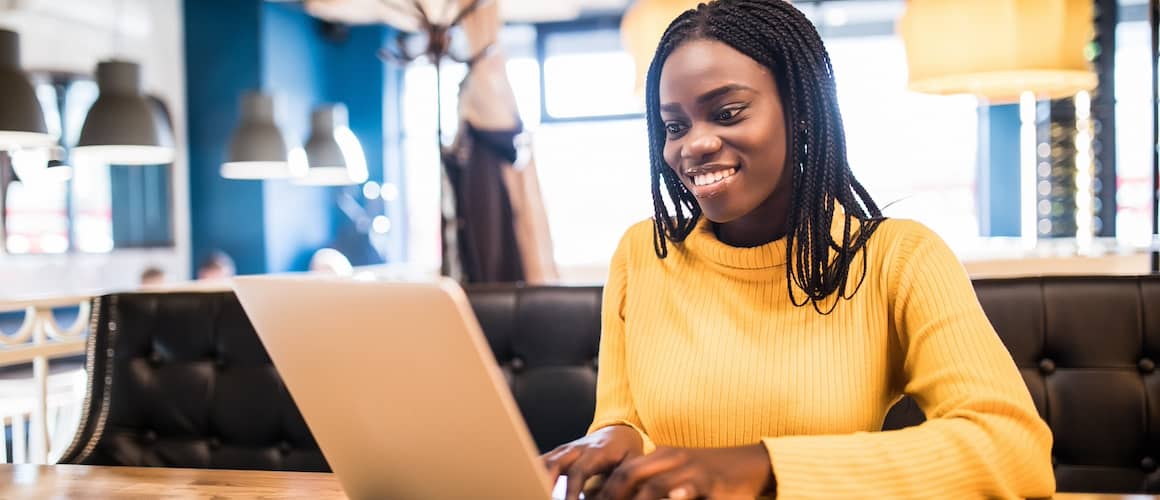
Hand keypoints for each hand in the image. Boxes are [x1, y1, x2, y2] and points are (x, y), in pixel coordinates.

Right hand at [542, 425, 644, 499]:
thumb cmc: (626, 452)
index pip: (579, 471)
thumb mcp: (631, 464)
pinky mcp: (558, 454)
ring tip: (534, 491)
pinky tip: (531, 486)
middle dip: (545, 482)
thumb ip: (620, 482)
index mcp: (596, 452)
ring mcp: (564, 450)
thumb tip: (607, 499)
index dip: (572, 489)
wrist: (619, 431)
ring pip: (543, 461)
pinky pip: (541, 462)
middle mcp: (576, 449)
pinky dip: (534, 474)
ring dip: (536, 478)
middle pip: (554, 464)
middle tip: (542, 495)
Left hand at [593, 444, 773, 499]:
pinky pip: (692, 491)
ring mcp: (692, 471)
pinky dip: (679, 497)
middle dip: (612, 497)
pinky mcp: (714, 484)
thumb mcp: (678, 472)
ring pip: (656, 485)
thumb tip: (620, 494)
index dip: (605, 490)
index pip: (623, 470)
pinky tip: (674, 499)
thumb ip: (652, 481)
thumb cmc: (710, 473)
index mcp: (661, 455)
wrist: (752, 463)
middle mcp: (673, 460)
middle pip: (631, 475)